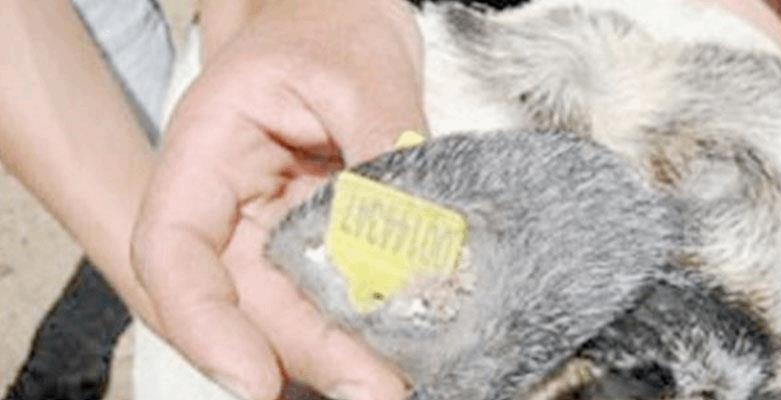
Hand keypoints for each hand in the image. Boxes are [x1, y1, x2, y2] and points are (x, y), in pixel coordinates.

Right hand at [131, 0, 425, 398]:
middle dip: (308, 354)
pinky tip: (406, 343)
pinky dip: (366, 325)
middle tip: (376, 387)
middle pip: (247, 302)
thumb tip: (416, 245)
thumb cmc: (331, 27)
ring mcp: (277, 228)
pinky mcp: (319, 241)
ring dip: (343, 351)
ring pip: (294, 310)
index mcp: (208, 153)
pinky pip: (335, 293)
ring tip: (399, 376)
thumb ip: (384, 150)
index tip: (254, 379)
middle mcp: (234, 205)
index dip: (202, 324)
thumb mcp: (360, 71)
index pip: (173, 249)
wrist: (340, 21)